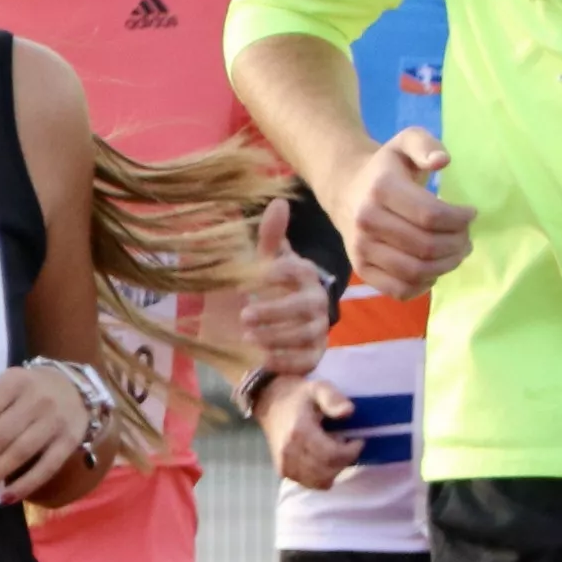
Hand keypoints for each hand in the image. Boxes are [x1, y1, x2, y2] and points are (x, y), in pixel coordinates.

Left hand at [0, 361, 95, 501]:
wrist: (77, 387)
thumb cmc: (27, 391)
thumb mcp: (4, 388)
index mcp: (13, 382)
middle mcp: (36, 400)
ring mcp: (55, 421)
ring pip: (19, 454)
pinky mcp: (70, 441)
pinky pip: (46, 468)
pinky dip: (24, 485)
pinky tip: (4, 499)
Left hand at [238, 199, 326, 373]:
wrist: (265, 330)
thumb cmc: (263, 291)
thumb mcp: (262, 263)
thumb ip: (269, 237)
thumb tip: (278, 201)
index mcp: (303, 275)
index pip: (295, 271)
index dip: (273, 274)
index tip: (246, 281)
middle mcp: (315, 301)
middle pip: (304, 306)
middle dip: (275, 310)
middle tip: (244, 314)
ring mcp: (317, 330)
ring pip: (305, 334)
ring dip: (276, 336)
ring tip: (247, 336)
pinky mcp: (313, 355)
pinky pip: (305, 360)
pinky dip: (284, 360)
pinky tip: (261, 359)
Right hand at [257, 371, 364, 490]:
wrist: (269, 403)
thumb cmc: (298, 395)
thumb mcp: (319, 388)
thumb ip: (333, 399)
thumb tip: (348, 412)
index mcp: (299, 433)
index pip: (331, 455)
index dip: (351, 452)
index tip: (357, 440)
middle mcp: (289, 453)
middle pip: (328, 471)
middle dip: (344, 460)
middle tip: (346, 445)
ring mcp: (285, 465)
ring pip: (321, 481)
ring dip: (334, 470)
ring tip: (334, 452)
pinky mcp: (284, 471)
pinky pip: (311, 483)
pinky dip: (323, 476)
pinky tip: (324, 461)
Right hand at [341, 127, 466, 296]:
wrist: (345, 190)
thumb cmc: (386, 168)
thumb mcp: (405, 143)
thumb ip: (425, 145)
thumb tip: (442, 161)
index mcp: (380, 189)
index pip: (430, 215)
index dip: (460, 219)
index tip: (471, 214)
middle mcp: (367, 222)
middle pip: (426, 246)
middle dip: (457, 244)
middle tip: (466, 236)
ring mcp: (361, 249)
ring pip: (415, 270)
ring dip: (446, 265)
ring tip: (456, 252)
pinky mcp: (361, 269)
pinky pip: (398, 290)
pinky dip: (423, 285)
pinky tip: (433, 269)